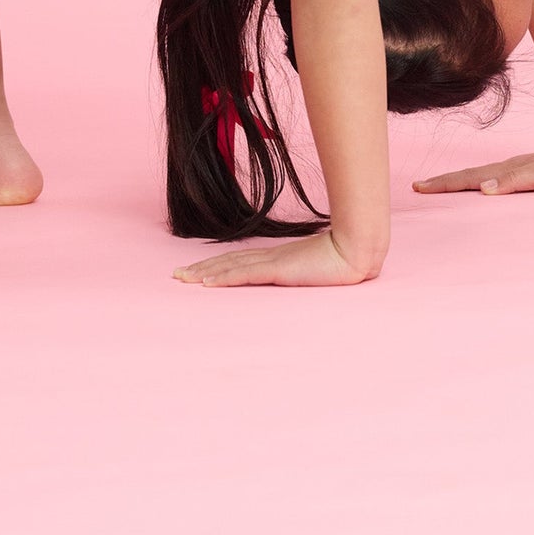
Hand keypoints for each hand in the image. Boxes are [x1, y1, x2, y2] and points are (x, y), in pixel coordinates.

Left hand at [172, 227, 386, 287]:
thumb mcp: (318, 266)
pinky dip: (223, 278)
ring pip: (229, 268)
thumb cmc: (343, 259)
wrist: (357, 251)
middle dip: (200, 270)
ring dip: (204, 275)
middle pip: (227, 262)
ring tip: (183, 280)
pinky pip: (244, 274)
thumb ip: (306, 268)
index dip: (215, 265)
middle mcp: (270, 258)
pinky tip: (206, 283)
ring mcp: (273, 263)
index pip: (239, 261)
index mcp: (278, 258)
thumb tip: (304, 271)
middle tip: (176, 276)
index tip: (196, 271)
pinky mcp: (278, 270)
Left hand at [412, 140, 533, 194]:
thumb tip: (483, 191)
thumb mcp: (530, 179)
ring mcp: (521, 171)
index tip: (417, 187)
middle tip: (417, 188)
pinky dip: (502, 184)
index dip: (442, 182)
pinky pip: (518, 179)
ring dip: (462, 183)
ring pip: (486, 176)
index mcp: (500, 172)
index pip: (465, 178)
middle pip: (468, 176)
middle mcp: (505, 170)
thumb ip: (509, 183)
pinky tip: (487, 190)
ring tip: (439, 188)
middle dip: (442, 183)